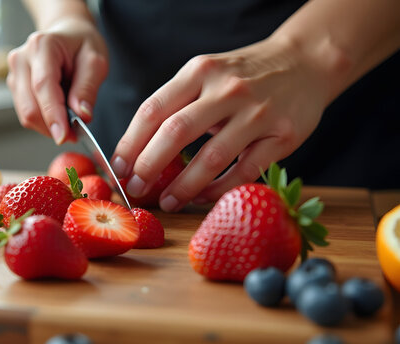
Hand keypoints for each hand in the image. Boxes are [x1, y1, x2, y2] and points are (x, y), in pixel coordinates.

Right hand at [6, 17, 107, 143]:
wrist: (67, 34)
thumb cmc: (82, 45)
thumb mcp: (95, 61)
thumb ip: (88, 88)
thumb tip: (81, 115)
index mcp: (42, 46)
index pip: (43, 86)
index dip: (52, 115)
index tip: (64, 136)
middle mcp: (21, 59)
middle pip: (29, 106)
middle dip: (52, 126)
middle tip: (75, 134)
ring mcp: (14, 74)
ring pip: (26, 114)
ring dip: (48, 126)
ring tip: (70, 121)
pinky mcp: (14, 87)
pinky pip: (26, 113)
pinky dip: (44, 121)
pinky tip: (59, 113)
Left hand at [111, 37, 330, 211]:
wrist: (305, 62)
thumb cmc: (243, 75)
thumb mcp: (206, 74)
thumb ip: (177, 104)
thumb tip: (137, 150)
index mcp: (199, 72)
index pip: (153, 109)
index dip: (130, 142)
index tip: (117, 167)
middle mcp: (226, 89)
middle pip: (175, 132)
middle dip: (148, 166)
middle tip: (135, 188)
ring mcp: (257, 113)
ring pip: (211, 158)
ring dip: (183, 186)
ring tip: (167, 202)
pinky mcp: (282, 136)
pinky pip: (244, 171)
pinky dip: (219, 190)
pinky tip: (201, 198)